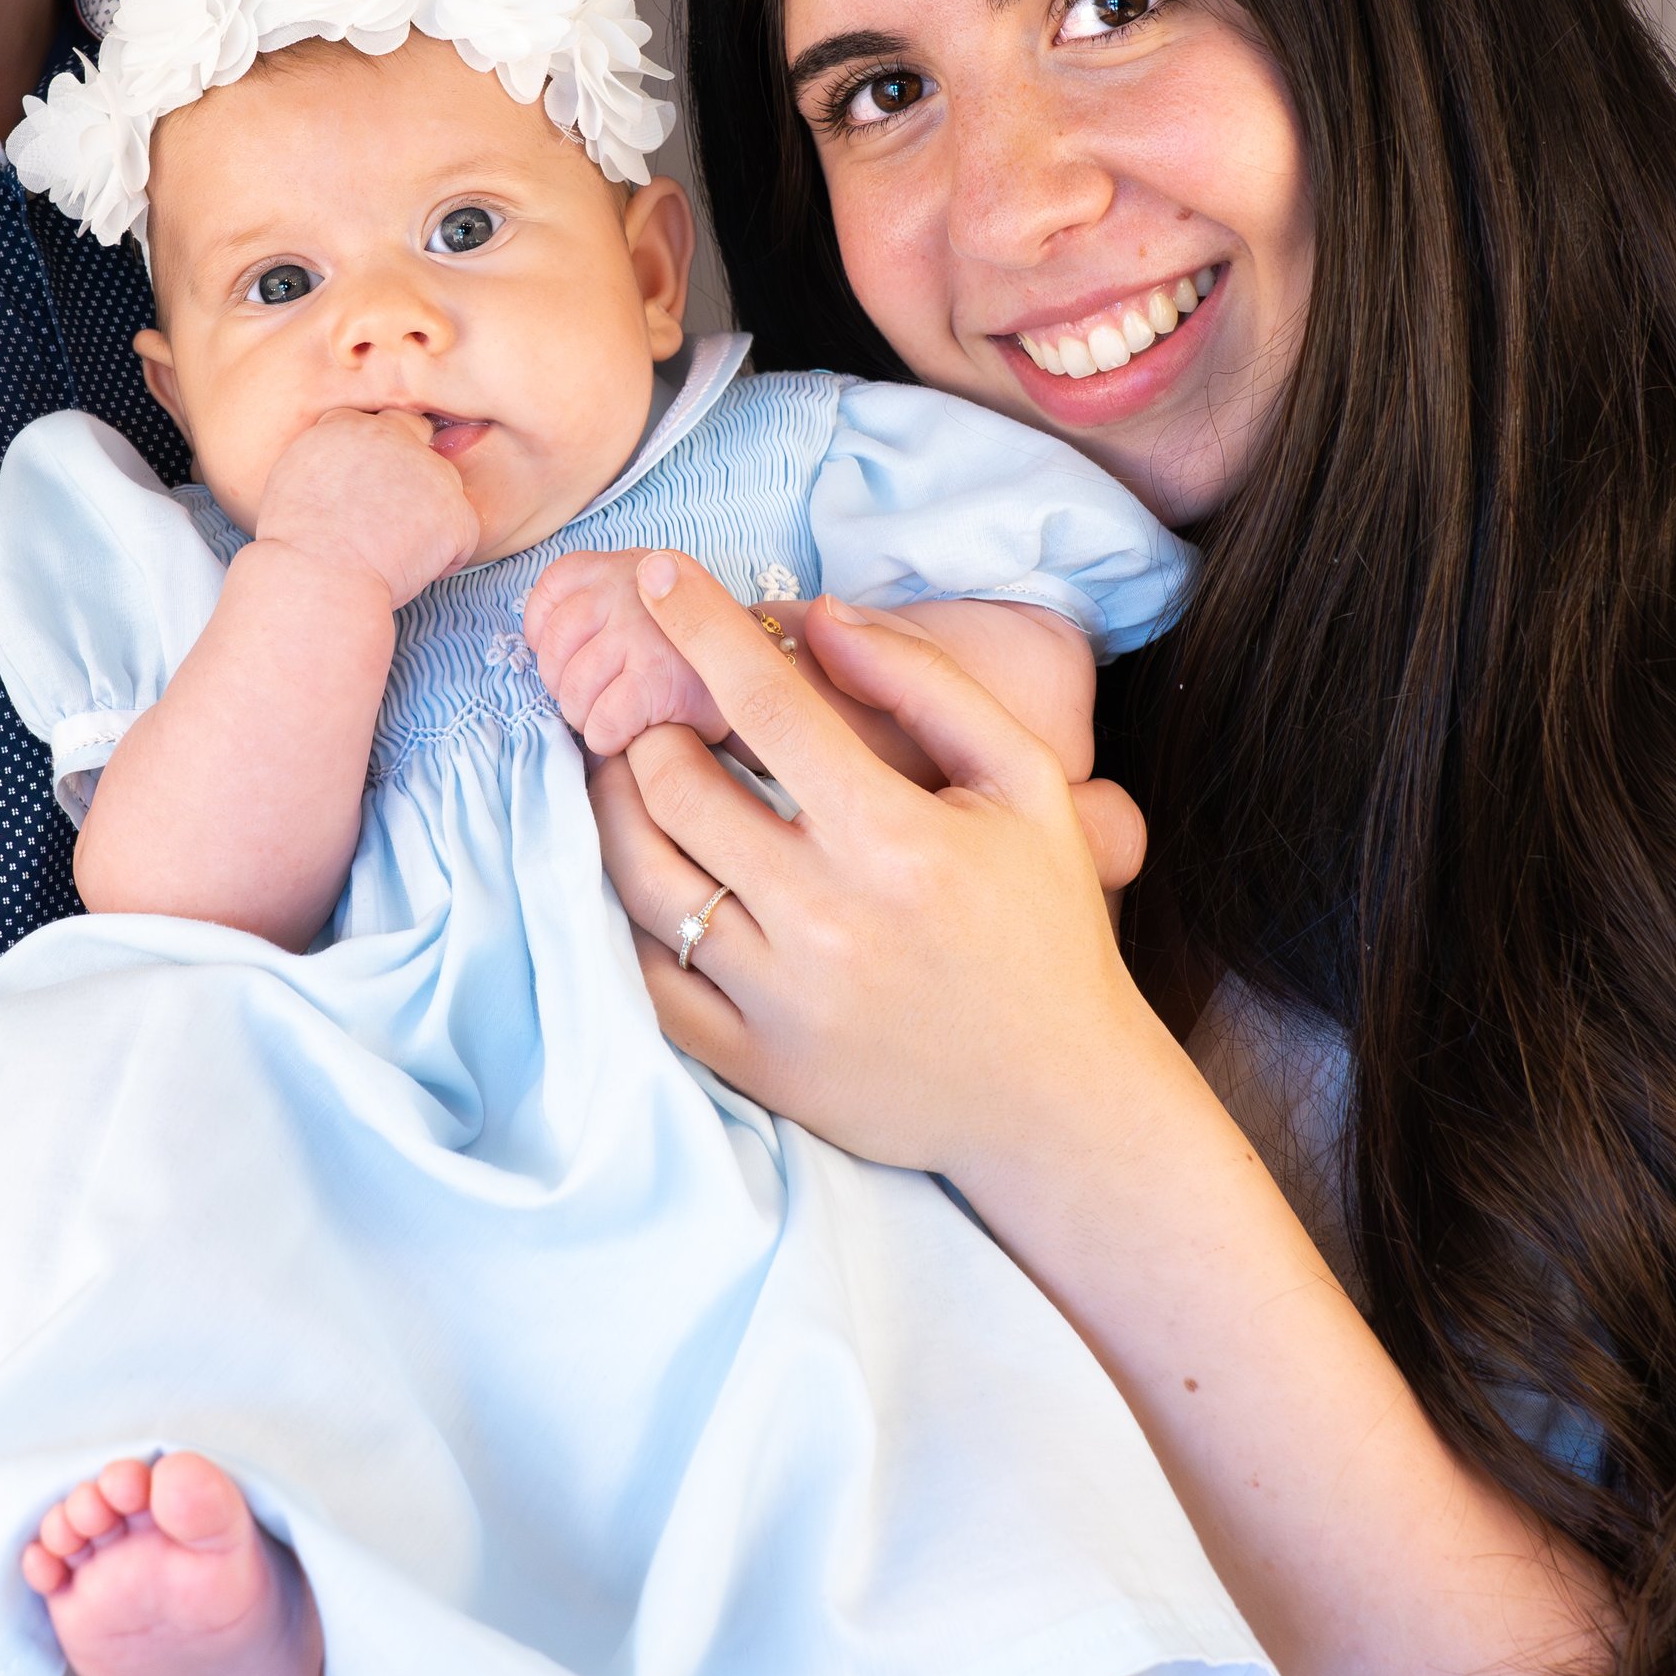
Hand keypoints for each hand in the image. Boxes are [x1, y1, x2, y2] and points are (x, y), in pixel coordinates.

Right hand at [252, 406, 477, 606]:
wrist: (316, 577)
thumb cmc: (293, 543)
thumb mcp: (293, 477)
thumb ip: (327, 456)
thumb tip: (346, 469)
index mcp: (347, 425)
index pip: (378, 424)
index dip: (378, 457)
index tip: (368, 489)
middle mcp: (393, 437)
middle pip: (417, 441)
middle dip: (412, 472)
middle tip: (389, 518)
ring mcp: (431, 473)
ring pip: (443, 488)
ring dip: (429, 514)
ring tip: (391, 550)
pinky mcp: (456, 513)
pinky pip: (463, 534)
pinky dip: (445, 557)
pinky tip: (409, 570)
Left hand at [522, 546, 733, 753]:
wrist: (761, 676)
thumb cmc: (692, 651)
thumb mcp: (645, 604)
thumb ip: (597, 609)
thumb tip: (541, 654)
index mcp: (622, 566)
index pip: (550, 591)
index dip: (545, 637)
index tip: (569, 659)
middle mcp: (628, 589)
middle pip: (553, 649)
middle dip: (565, 687)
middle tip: (597, 698)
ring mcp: (640, 632)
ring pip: (572, 690)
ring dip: (587, 717)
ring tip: (616, 716)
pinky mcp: (655, 678)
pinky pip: (602, 720)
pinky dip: (608, 738)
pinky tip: (631, 734)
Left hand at [587, 557, 1155, 1185]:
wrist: (1059, 1100)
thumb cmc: (1043, 925)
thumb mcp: (1024, 784)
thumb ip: (926, 685)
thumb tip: (817, 618)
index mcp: (895, 840)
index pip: (763, 705)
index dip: (699, 625)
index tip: (658, 574)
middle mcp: (826, 920)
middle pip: (675, 785)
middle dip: (651, 724)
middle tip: (658, 707)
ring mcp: (780, 1001)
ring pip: (640, 875)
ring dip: (616, 803)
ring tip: (630, 772)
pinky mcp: (752, 1065)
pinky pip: (643, 975)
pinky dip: (626, 910)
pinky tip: (649, 868)